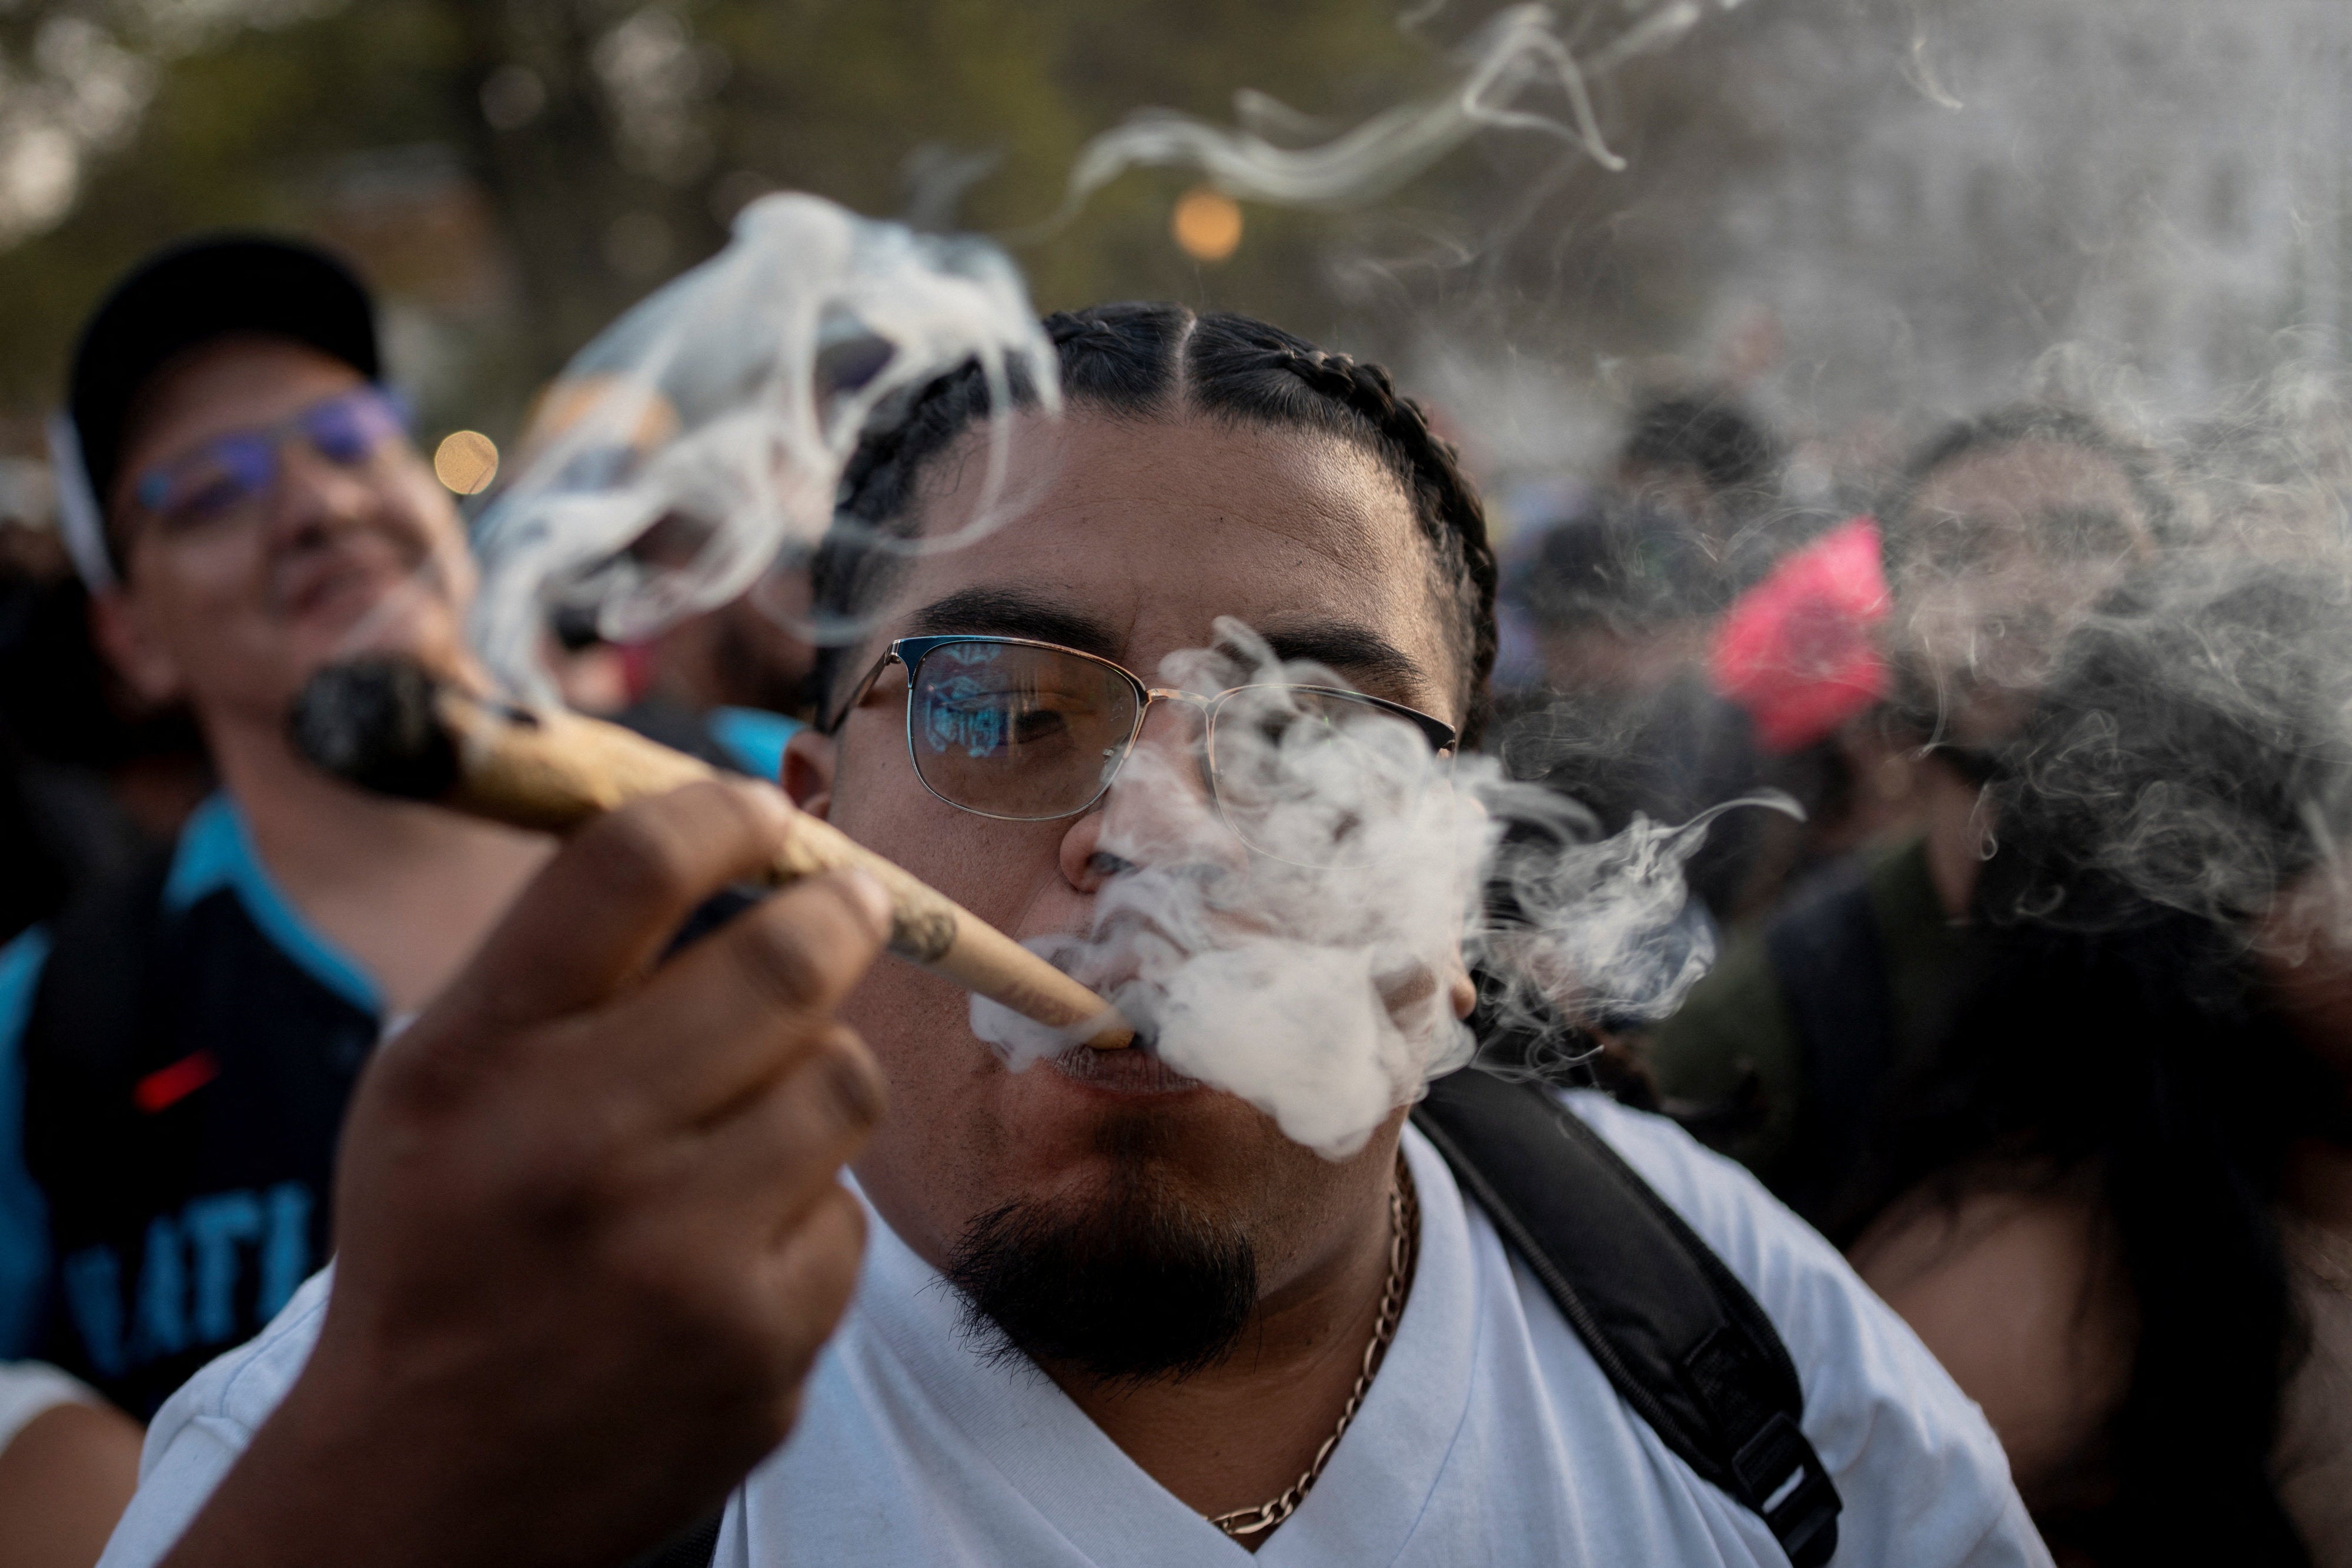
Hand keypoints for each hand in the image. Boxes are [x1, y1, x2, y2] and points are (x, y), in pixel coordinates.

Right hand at [163, 781, 891, 1567]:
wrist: (425, 1487)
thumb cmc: (445, 1245)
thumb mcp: (438, 1083)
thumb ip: (559, 963)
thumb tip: (722, 836)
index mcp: (475, 1063)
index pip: (629, 869)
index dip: (722, 812)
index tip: (762, 811)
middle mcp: (575, 1151)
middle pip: (783, 963)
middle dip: (836, 916)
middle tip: (847, 907)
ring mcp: (679, 1260)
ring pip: (843, 1081)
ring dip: (815, 1074)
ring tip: (749, 1114)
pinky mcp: (760, 1347)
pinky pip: (847, 1214)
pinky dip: (804, 1213)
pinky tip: (730, 1249)